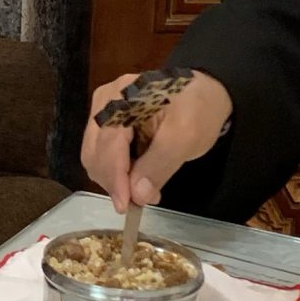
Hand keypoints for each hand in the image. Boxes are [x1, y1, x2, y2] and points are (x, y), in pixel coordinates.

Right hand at [80, 70, 232, 211]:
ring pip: (95, 157)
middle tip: (144, 198)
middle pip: (95, 153)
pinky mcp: (106, 122)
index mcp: (122, 97)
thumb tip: (136, 195)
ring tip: (144, 188)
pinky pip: (102, 154)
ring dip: (115, 179)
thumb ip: (159, 165)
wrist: (204, 93)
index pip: (108, 145)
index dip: (115, 179)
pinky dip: (116, 171)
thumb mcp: (187, 138)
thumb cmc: (198, 110)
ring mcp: (103, 111)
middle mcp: (104, 102)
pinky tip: (137, 175)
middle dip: (116, 182)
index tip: (126, 207)